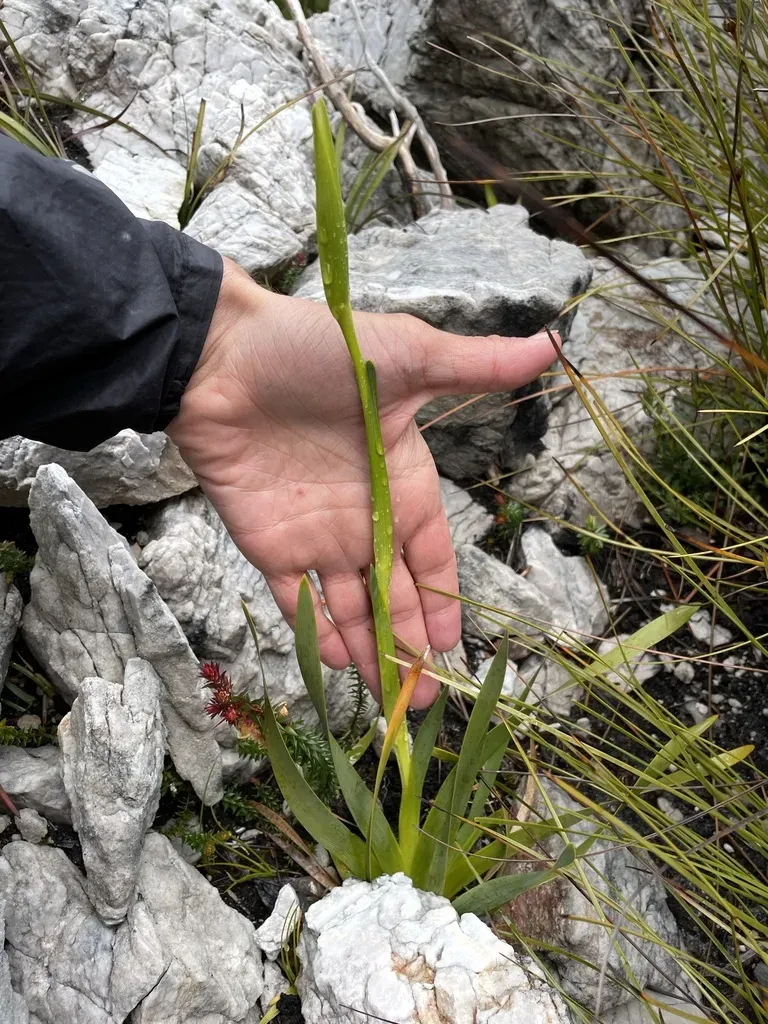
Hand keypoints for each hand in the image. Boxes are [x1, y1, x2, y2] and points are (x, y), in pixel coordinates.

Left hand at [168, 258, 557, 706]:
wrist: (222, 358)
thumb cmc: (316, 350)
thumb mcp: (408, 357)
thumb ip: (476, 365)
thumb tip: (551, 341)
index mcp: (402, 479)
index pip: (431, 553)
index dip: (442, 598)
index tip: (454, 644)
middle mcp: (363, 515)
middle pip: (394, 593)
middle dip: (410, 645)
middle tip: (426, 700)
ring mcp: (315, 535)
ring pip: (350, 608)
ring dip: (370, 652)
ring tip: (389, 701)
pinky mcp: (268, 546)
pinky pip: (296, 602)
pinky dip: (317, 635)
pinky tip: (337, 667)